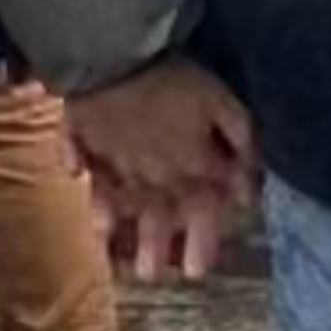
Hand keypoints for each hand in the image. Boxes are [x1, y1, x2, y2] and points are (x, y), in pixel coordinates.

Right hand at [70, 53, 257, 285]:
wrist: (111, 56)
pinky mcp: (83, 146)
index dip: (203, 240)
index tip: (197, 268)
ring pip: (121, 210)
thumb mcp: (222, 102)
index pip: (202, 212)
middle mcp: (152, 180)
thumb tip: (247, 190)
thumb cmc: (174, 79)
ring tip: (124, 264)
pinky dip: (88, 193)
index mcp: (189, 172)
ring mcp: (113, 166)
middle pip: (158, 221)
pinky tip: (89, 207)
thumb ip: (240, 144)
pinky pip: (85, 176)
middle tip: (155, 274)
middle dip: (158, 251)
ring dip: (123, 238)